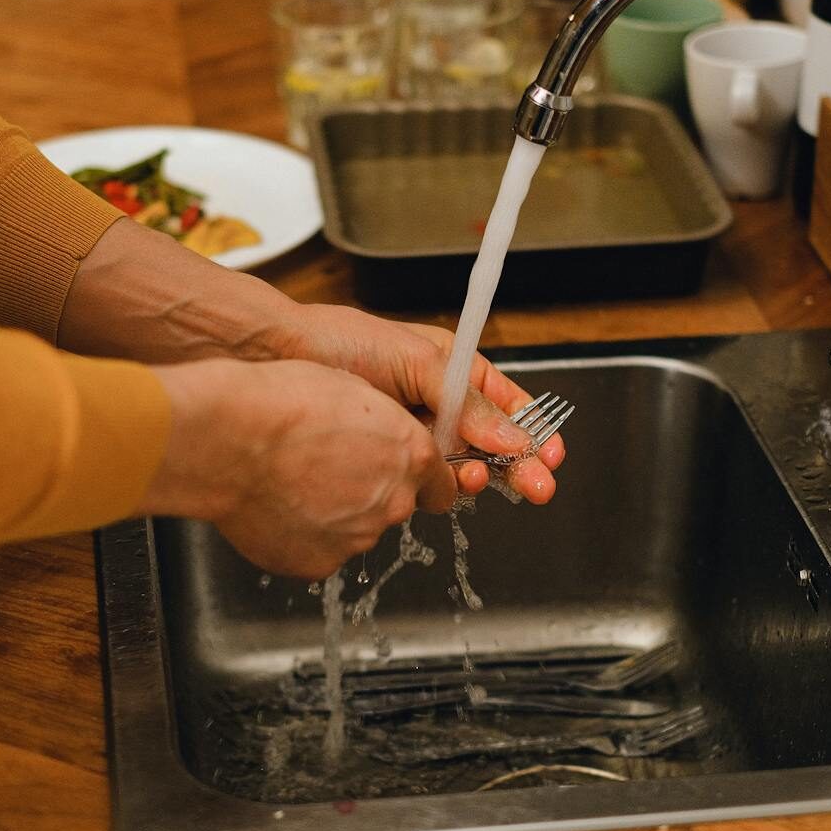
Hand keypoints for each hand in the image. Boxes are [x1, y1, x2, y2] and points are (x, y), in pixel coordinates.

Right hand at [141, 358, 455, 579]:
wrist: (228, 439)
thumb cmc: (280, 403)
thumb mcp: (350, 389)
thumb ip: (383, 425)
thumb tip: (382, 436)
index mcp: (410, 454)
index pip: (441, 483)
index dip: (420, 478)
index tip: (402, 476)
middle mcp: (392, 501)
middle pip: (396, 507)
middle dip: (371, 492)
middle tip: (327, 469)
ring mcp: (356, 537)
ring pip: (356, 529)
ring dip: (336, 512)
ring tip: (292, 483)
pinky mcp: (319, 563)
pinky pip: (320, 550)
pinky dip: (304, 535)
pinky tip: (278, 506)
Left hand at [276, 304, 564, 502]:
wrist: (279, 359)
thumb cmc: (341, 343)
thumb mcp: (418, 362)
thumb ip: (467, 403)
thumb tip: (513, 436)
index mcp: (452, 370)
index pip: (506, 404)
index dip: (532, 430)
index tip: (551, 454)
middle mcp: (436, 404)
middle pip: (491, 442)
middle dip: (516, 464)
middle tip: (537, 487)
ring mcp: (412, 432)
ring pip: (459, 464)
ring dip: (475, 474)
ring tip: (473, 476)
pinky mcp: (386, 457)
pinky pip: (423, 478)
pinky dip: (437, 483)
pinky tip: (442, 482)